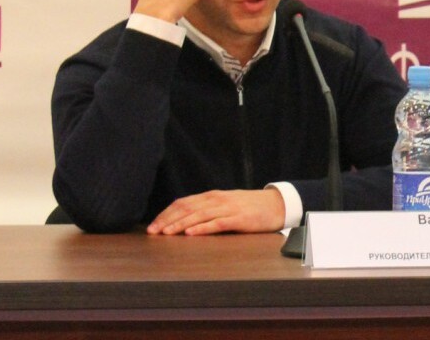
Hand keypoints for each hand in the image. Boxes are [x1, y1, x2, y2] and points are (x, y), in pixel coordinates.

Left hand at [146, 188, 285, 235]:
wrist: (277, 204)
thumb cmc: (250, 207)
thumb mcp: (226, 204)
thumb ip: (208, 209)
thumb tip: (184, 220)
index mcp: (212, 196)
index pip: (183, 203)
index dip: (166, 214)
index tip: (153, 226)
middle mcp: (218, 200)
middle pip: (187, 208)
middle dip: (168, 220)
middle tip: (153, 232)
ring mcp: (229, 208)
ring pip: (199, 215)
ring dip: (181, 225)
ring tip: (167, 233)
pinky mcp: (240, 219)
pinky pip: (218, 223)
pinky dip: (203, 228)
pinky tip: (191, 234)